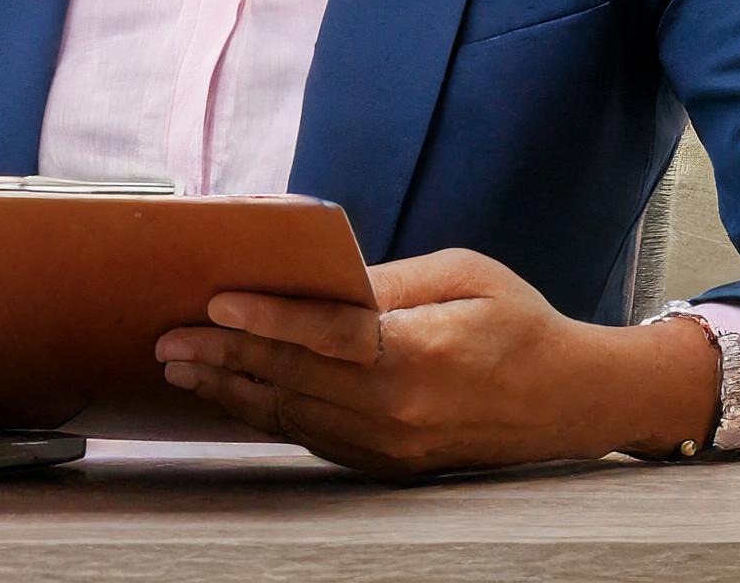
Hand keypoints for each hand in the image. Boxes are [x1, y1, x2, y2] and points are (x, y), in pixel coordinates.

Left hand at [153, 248, 720, 477]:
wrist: (572, 401)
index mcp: (422, 356)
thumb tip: (321, 282)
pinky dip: (266, 414)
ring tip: (180, 367)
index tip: (216, 303)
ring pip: (294, 417)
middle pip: (295, 382)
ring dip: (232, 391)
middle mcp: (401, 411)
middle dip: (224, 358)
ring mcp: (393, 447)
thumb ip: (389, 282)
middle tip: (167, 338)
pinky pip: (313, 437)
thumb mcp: (463, 275)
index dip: (269, 320)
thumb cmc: (519, 323)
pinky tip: (230, 393)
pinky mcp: (389, 465)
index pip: (329, 337)